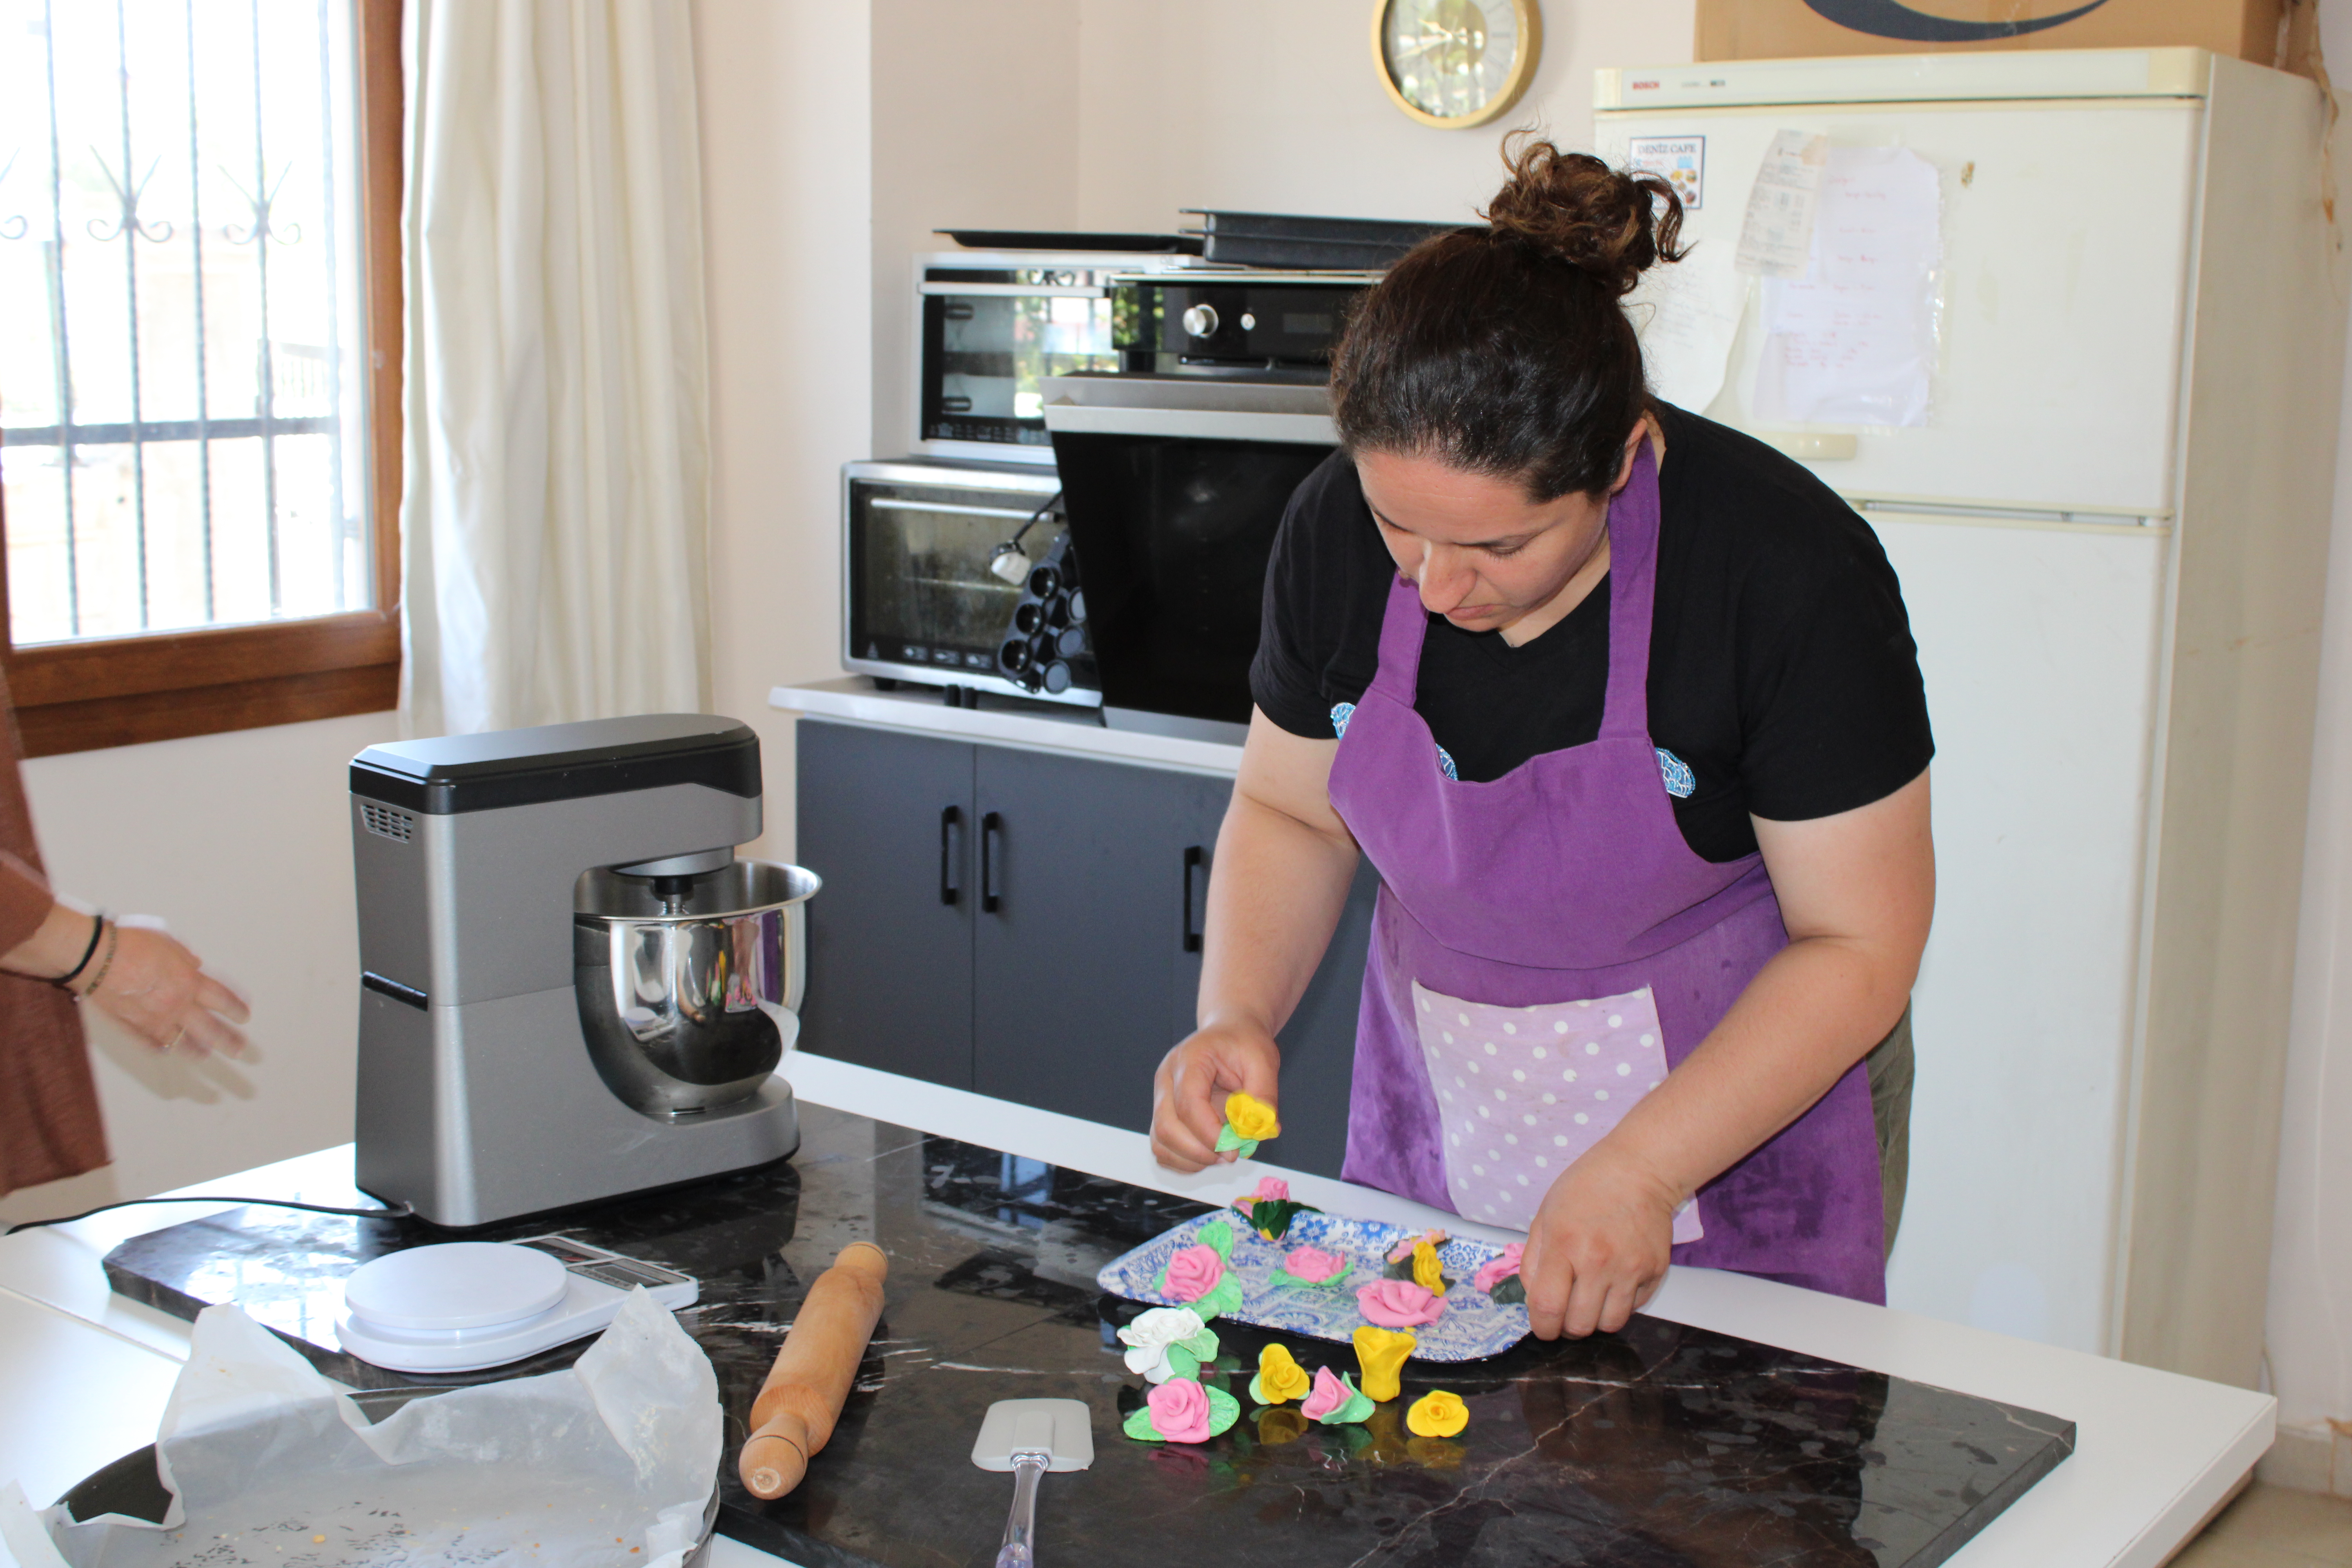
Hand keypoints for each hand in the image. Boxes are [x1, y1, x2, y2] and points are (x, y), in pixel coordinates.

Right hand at [83, 920, 250, 1057]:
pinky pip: (152, 1043)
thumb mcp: (168, 943)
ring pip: (183, 1042)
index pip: (223, 1000)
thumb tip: (195, 966)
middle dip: (228, 1041)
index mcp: (190, 981)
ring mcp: (155, 1019)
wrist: (95, 956)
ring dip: (197, 1050)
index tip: (243, 1016)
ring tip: (206, 1054)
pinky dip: (161, 1047)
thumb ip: (185, 959)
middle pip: (211, 1029)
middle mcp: (177, 1004)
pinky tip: (167, 1050)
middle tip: (239, 1049)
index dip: (236, 1009)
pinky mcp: (132, 1027)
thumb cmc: (129, 944)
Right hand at [1150, 1021, 1279, 1173]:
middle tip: (1230, 1156)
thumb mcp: (1264, 1061)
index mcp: (1189, 1060)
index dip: (1209, 1134)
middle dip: (1199, 1152)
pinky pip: (1163, 1147)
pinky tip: (1209, 1154)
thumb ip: (1264, 1096)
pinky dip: (1184, 1160)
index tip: (1235, 1150)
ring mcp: (1161, 1097)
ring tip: (1221, 1155)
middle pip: (1167, 1127)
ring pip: (1160, 1142)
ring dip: (1191, 1160)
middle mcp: (1167, 1078)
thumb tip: (1265, 1130)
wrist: (1229, 1031)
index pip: (1188, 1104)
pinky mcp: (1164, 1113)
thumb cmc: (1245, 1043)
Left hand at [1518, 1142, 1681, 1338]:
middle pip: (1580, 1325)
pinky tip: (1614, 1281)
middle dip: (1567, 1327)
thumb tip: (1535, 1301)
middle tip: (1566, 1312)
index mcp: (1564, 1246)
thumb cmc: (1585, 1189)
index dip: (1542, 1328)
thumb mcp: (1544, 1216)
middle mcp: (1598, 1262)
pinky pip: (1634, 1308)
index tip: (1543, 1328)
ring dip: (1595, 1319)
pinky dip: (1620, 1303)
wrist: (1638, 1171)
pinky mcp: (1655, 1272)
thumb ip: (1533, 1262)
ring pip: (1610, 1325)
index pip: (1547, 1308)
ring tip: (1591, 1299)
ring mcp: (1631, 1269)